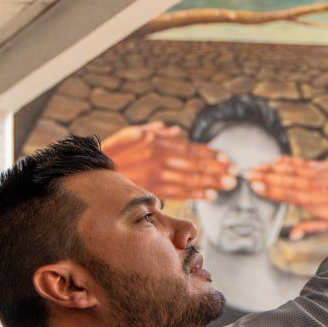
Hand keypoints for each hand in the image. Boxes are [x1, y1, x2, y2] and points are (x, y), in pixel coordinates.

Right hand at [101, 121, 236, 200]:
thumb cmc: (115, 152)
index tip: (227, 159)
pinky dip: (196, 194)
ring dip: (211, 182)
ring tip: (228, 185)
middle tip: (235, 174)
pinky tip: (210, 196)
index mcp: (158, 142)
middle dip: (217, 169)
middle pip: (195, 164)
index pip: (191, 148)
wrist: (92, 172)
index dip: (210, 154)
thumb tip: (177, 131)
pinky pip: (179, 192)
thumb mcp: (133, 134)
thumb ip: (156, 132)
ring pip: (190, 178)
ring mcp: (157, 174)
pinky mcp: (153, 189)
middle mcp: (160, 157)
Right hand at [247, 157, 327, 238]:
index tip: (254, 186)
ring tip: (256, 166)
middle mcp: (313, 186)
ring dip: (271, 167)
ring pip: (290, 169)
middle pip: (284, 180)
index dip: (269, 190)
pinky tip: (276, 160)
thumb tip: (291, 235)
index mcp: (313, 202)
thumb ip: (309, 228)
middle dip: (264, 177)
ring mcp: (317, 174)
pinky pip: (301, 162)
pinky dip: (287, 160)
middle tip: (246, 174)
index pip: (286, 194)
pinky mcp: (322, 166)